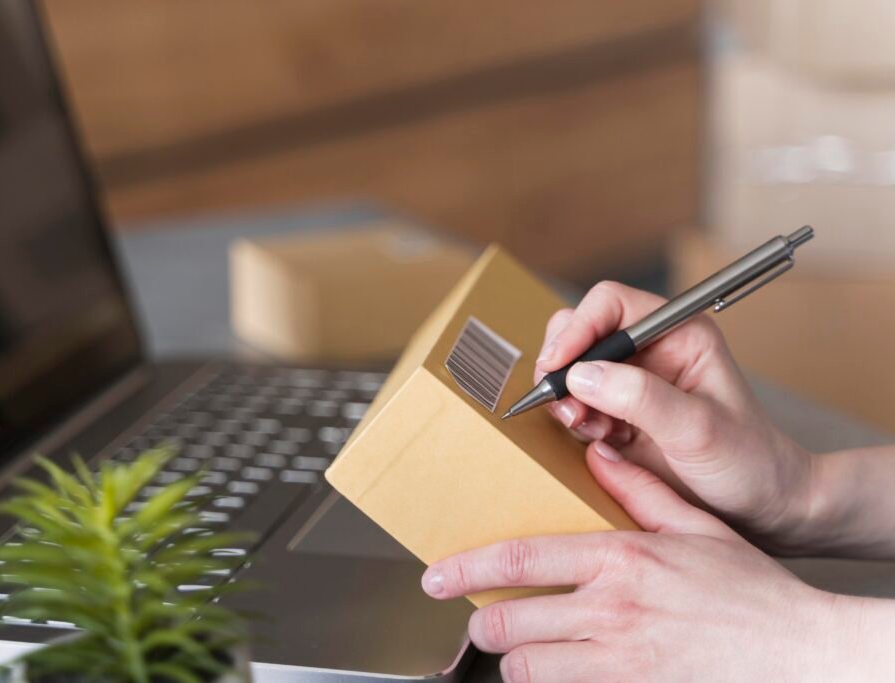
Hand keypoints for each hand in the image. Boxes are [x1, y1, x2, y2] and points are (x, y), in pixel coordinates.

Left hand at [422, 447, 870, 681]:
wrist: (797, 653)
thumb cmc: (750, 591)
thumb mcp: (695, 525)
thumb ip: (639, 489)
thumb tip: (598, 455)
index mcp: (620, 559)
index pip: (520, 560)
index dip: (466, 569)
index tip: (435, 575)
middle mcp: (610, 611)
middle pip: (508, 621)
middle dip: (482, 621)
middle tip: (481, 616)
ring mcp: (619, 660)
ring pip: (526, 666)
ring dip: (514, 658)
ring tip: (520, 646)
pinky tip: (557, 670)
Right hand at [535, 281, 811, 547]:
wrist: (762, 507)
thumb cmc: (749, 462)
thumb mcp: (698, 429)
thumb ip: (640, 398)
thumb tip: (582, 375)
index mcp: (677, 333)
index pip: (610, 304)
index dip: (579, 328)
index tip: (559, 364)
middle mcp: (650, 350)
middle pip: (581, 331)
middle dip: (564, 364)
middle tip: (563, 401)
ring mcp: (631, 383)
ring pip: (572, 369)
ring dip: (566, 397)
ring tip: (584, 426)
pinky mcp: (618, 414)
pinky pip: (576, 403)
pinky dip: (573, 420)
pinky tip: (597, 441)